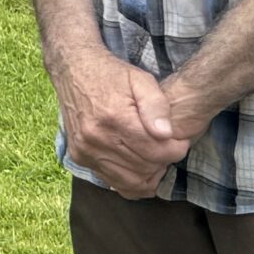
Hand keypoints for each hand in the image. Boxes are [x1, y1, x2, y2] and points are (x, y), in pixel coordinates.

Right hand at [53, 48, 187, 198]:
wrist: (73, 71)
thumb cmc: (111, 74)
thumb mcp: (141, 80)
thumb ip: (157, 106)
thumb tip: (166, 134)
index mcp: (115, 118)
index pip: (156, 151)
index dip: (176, 150)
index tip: (180, 141)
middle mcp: (96, 138)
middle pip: (145, 168)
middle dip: (164, 160)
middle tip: (168, 147)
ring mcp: (85, 150)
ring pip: (130, 181)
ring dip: (149, 173)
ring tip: (154, 156)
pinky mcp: (79, 157)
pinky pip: (112, 182)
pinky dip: (131, 180)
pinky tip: (139, 166)